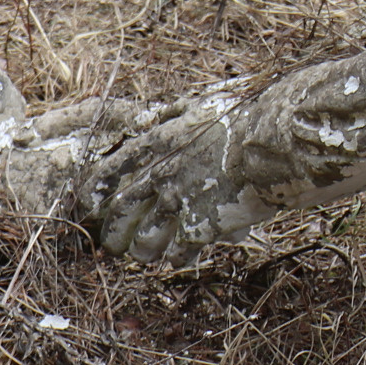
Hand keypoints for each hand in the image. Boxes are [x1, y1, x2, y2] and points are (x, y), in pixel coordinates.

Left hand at [16, 76, 258, 263]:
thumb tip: (153, 118)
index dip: (96, 192)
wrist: (276, 142)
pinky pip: (180, 252)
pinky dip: (177, 257)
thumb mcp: (201, 105)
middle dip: (113, 232)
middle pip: (123, 211)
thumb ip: (173, 114)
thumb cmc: (246, 118)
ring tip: (144, 256)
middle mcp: (162, 175)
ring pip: (146, 238)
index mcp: (158, 144)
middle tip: (111, 245)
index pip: (111, 172)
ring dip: (142, 250)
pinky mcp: (202, 227)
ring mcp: (180, 203)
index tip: (89, 206)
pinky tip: (179, 259)